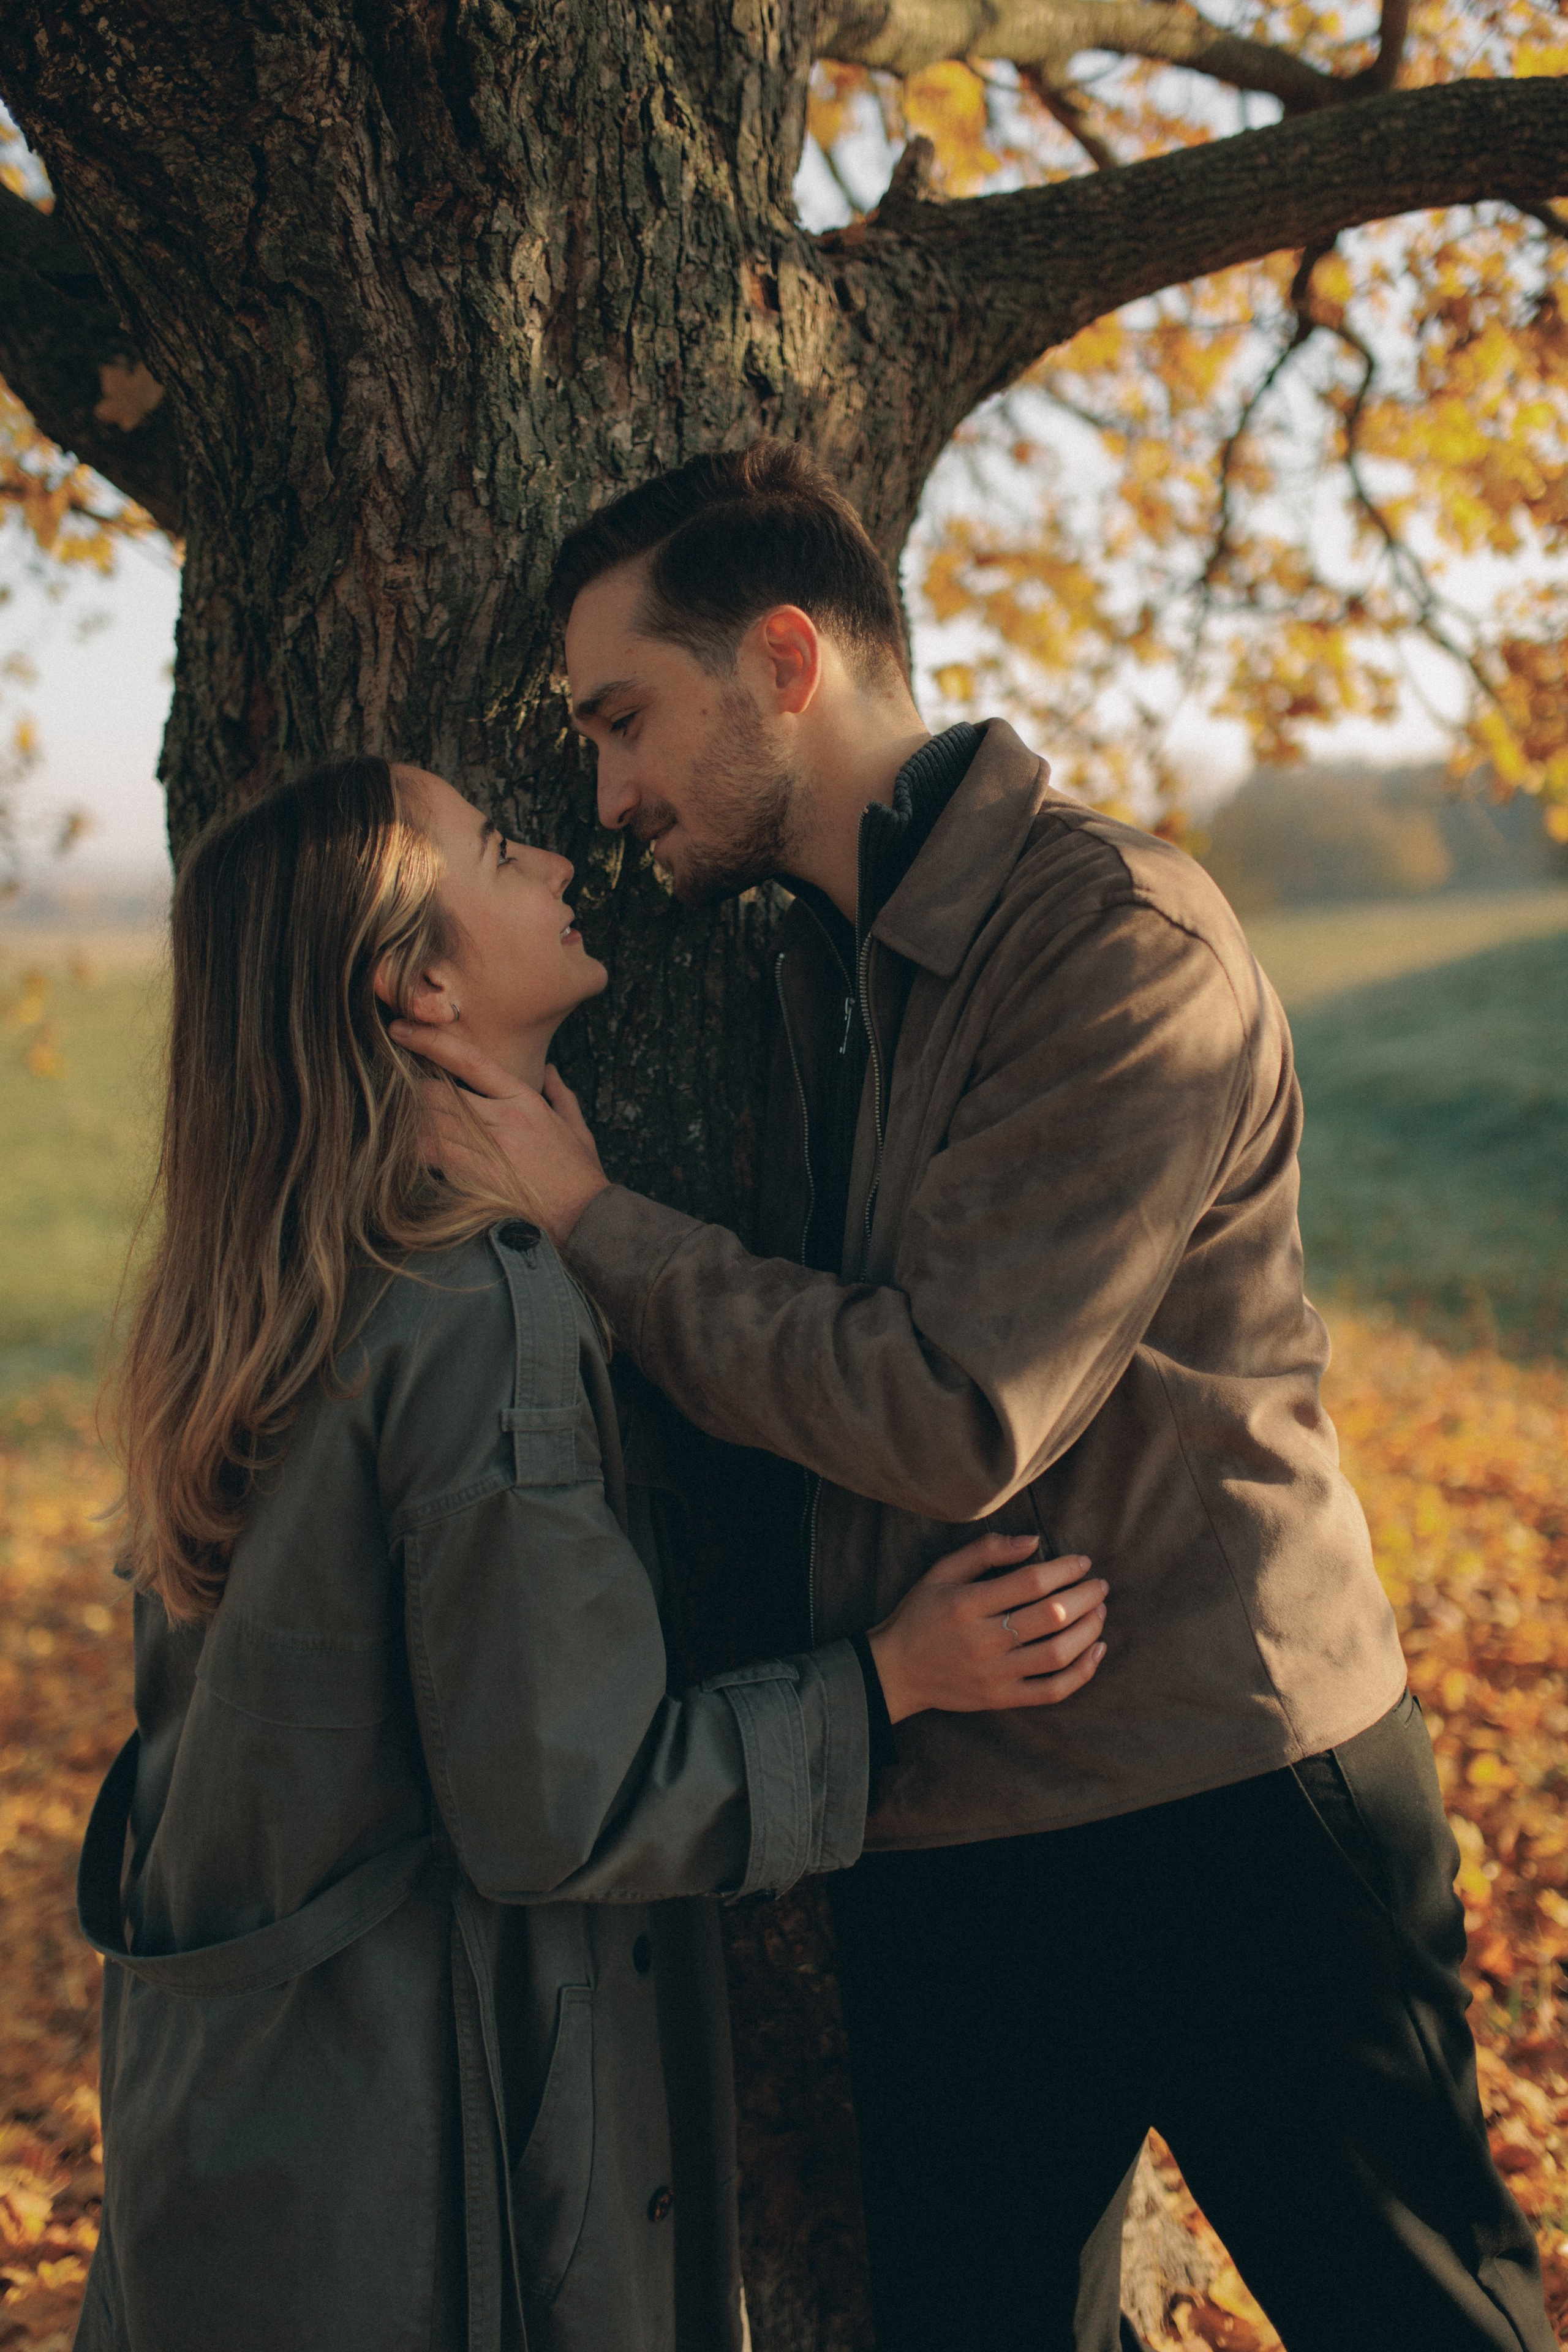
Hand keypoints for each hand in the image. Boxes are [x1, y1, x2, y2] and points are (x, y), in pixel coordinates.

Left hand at [388, 1020, 608, 1240]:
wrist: (585, 1218)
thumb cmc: (580, 1175)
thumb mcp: (577, 1128)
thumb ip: (561, 1095)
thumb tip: (551, 1071)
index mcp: (525, 1100)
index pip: (470, 1060)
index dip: (431, 1042)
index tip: (403, 1030)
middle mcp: (504, 1119)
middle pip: (438, 1092)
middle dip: (412, 1089)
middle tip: (392, 1086)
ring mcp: (489, 1149)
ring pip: (430, 1123)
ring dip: (408, 1120)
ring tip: (389, 1116)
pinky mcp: (476, 1178)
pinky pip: (432, 1156)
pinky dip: (414, 1150)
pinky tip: (402, 1148)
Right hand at [867, 1534, 1106, 1723]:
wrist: (895, 1672)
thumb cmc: (920, 1614)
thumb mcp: (940, 1572)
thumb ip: (985, 1551)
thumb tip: (1033, 1541)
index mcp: (967, 1604)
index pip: (1030, 1583)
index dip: (1064, 1569)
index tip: (1082, 1562)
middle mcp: (983, 1640)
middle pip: (1051, 1616)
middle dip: (1086, 1597)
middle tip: (1100, 1585)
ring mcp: (994, 1674)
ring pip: (1058, 1653)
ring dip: (1089, 1630)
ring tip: (1100, 1612)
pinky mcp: (1001, 1698)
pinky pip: (1052, 1691)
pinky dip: (1082, 1673)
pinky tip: (1097, 1651)